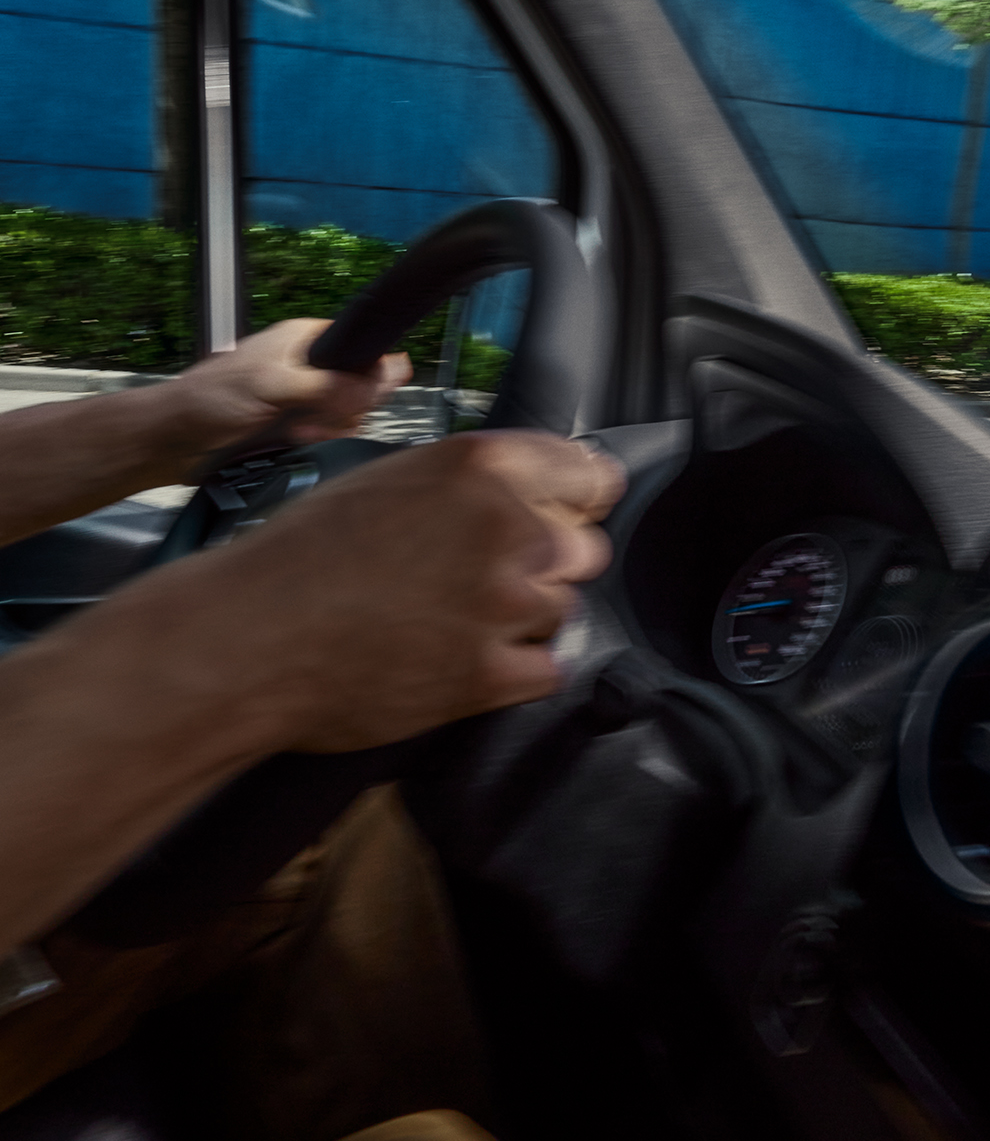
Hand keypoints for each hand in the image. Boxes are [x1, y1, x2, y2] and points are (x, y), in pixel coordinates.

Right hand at [54, 430, 624, 753]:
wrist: (245, 639)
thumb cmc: (302, 555)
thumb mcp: (393, 481)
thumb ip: (473, 483)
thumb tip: (534, 495)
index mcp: (483, 466)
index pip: (592, 476)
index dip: (579, 502)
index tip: (568, 516)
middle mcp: (507, 527)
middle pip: (584, 550)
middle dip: (547, 566)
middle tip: (485, 580)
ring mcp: (503, 603)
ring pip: (561, 610)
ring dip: (522, 620)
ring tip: (452, 623)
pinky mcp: (490, 674)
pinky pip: (545, 669)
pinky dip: (512, 672)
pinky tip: (460, 662)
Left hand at [160, 319, 411, 470]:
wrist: (174, 442)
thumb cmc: (208, 400)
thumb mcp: (273, 385)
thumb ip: (328, 384)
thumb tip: (382, 380)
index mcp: (305, 339)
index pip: (363, 347)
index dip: (368, 373)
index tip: (358, 395)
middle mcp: (311, 365)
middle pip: (363, 385)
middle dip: (346, 408)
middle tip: (315, 416)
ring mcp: (307, 397)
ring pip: (351, 413)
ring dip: (331, 429)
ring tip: (299, 432)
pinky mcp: (300, 426)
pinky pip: (332, 435)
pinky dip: (320, 443)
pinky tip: (297, 443)